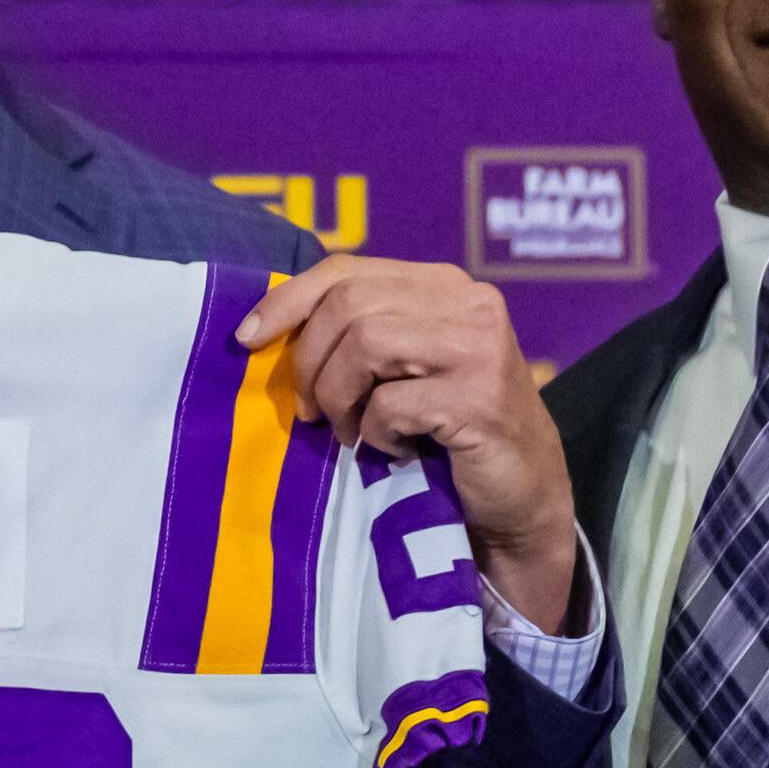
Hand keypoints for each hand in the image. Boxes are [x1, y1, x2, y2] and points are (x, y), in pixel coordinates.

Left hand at [236, 255, 581, 632]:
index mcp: (443, 285)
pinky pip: (390, 405)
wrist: (522, 497)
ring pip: (365, 345)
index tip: (246, 338)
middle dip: (310, 361)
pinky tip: (399, 451)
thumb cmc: (448, 432)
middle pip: (349, 304)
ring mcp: (479, 347)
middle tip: (309, 412)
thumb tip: (264, 326)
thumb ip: (359, 333)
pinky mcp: (481, 399)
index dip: (288, 300)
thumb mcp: (404, 367)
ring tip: (353, 432)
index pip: (347, 269)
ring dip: (340, 397)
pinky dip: (377, 435)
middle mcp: (469, 301)